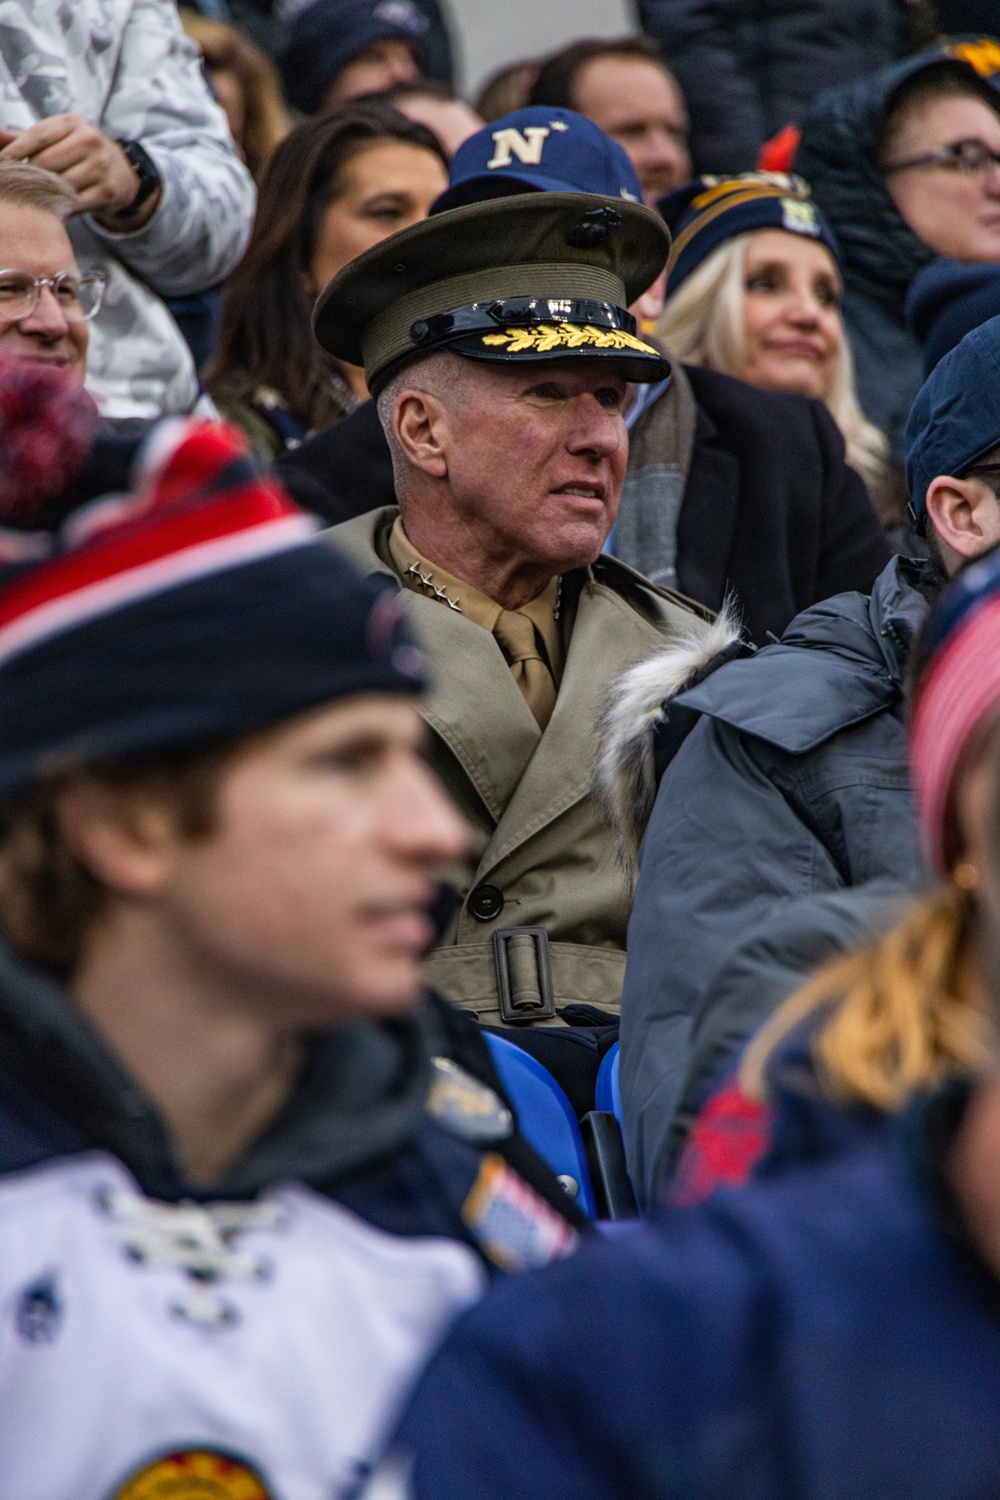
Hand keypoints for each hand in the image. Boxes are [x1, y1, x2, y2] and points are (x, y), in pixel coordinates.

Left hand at [0, 115, 158, 226]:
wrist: (121, 171)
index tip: (4, 163)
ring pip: (61, 184)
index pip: (38, 135)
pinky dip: (63, 206)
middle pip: (47, 162)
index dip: (17, 151)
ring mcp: (100, 166)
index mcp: (73, 123)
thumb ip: (26, 138)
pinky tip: (59, 204)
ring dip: (48, 192)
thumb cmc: (81, 153)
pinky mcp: (107, 190)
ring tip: (41, 194)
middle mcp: (89, 140)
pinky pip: (75, 202)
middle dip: (33, 174)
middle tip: (24, 183)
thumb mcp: (58, 137)